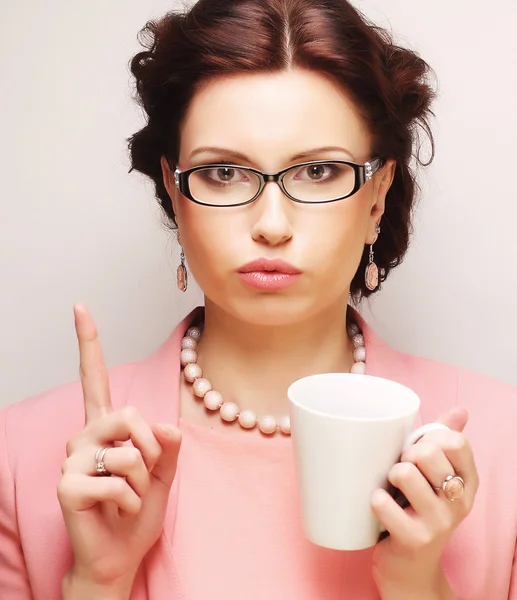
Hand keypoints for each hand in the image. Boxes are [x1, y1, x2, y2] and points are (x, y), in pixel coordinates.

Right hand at [58, 304, 181, 592]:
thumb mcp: (163, 473)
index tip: (80, 307)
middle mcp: (84, 435)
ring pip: (130, 452)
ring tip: (127, 498)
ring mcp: (72, 459)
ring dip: (143, 482)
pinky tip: (117, 512)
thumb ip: (167, 446)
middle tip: (144, 475)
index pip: (96, 377)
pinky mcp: (67, 484)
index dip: (89, 342)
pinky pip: (119, 481)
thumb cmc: (137, 511)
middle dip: (152, 448)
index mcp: (106, 427)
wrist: (119, 554)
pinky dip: (132, 502)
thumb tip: (167, 426)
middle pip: (130, 414)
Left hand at [370, 407, 478, 598]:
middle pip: (427, 452)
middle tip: (399, 470)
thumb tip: (461, 410)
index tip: (418, 449)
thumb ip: (445, 441)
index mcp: (467, 482)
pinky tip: (379, 506)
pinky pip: (384, 503)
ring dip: (389, 475)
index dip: (430, 437)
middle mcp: (459, 503)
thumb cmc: (418, 511)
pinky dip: (376, 500)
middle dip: (405, 453)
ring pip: (405, 473)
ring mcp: (438, 523)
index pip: (455, 441)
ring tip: (391, 488)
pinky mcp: (414, 539)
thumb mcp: (437, 478)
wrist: (410, 569)